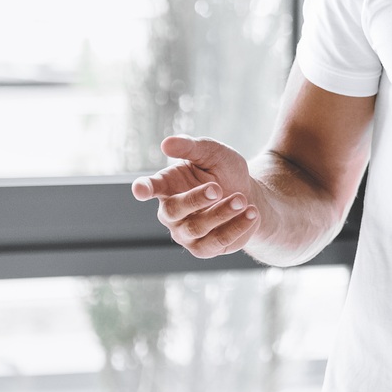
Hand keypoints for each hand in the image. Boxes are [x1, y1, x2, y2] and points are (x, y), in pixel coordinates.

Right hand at [131, 136, 260, 257]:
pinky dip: (236, 227)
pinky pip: (218, 242)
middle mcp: (171, 213)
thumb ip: (191, 147)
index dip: (143, 189)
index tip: (140, 189)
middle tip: (217, 188)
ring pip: (197, 229)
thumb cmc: (222, 171)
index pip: (149, 187)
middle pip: (173, 211)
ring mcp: (185, 234)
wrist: (249, 194)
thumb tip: (166, 143)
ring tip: (242, 200)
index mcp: (167, 185)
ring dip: (221, 213)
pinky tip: (251, 213)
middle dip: (195, 199)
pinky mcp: (206, 248)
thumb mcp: (212, 152)